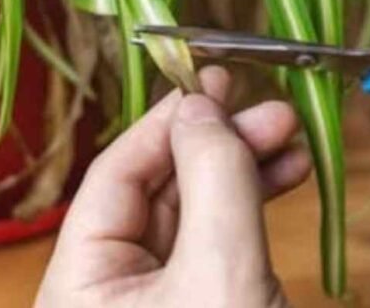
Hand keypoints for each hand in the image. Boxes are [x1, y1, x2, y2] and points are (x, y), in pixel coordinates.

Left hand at [36, 66, 310, 307]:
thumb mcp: (221, 271)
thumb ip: (212, 180)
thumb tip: (201, 107)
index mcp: (79, 283)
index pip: (114, 176)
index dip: (167, 123)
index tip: (215, 82)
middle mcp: (108, 287)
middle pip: (158, 188)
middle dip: (220, 144)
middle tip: (271, 111)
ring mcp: (155, 297)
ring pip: (194, 211)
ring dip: (245, 170)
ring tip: (290, 139)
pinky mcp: (196, 303)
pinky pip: (217, 240)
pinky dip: (252, 207)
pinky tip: (286, 174)